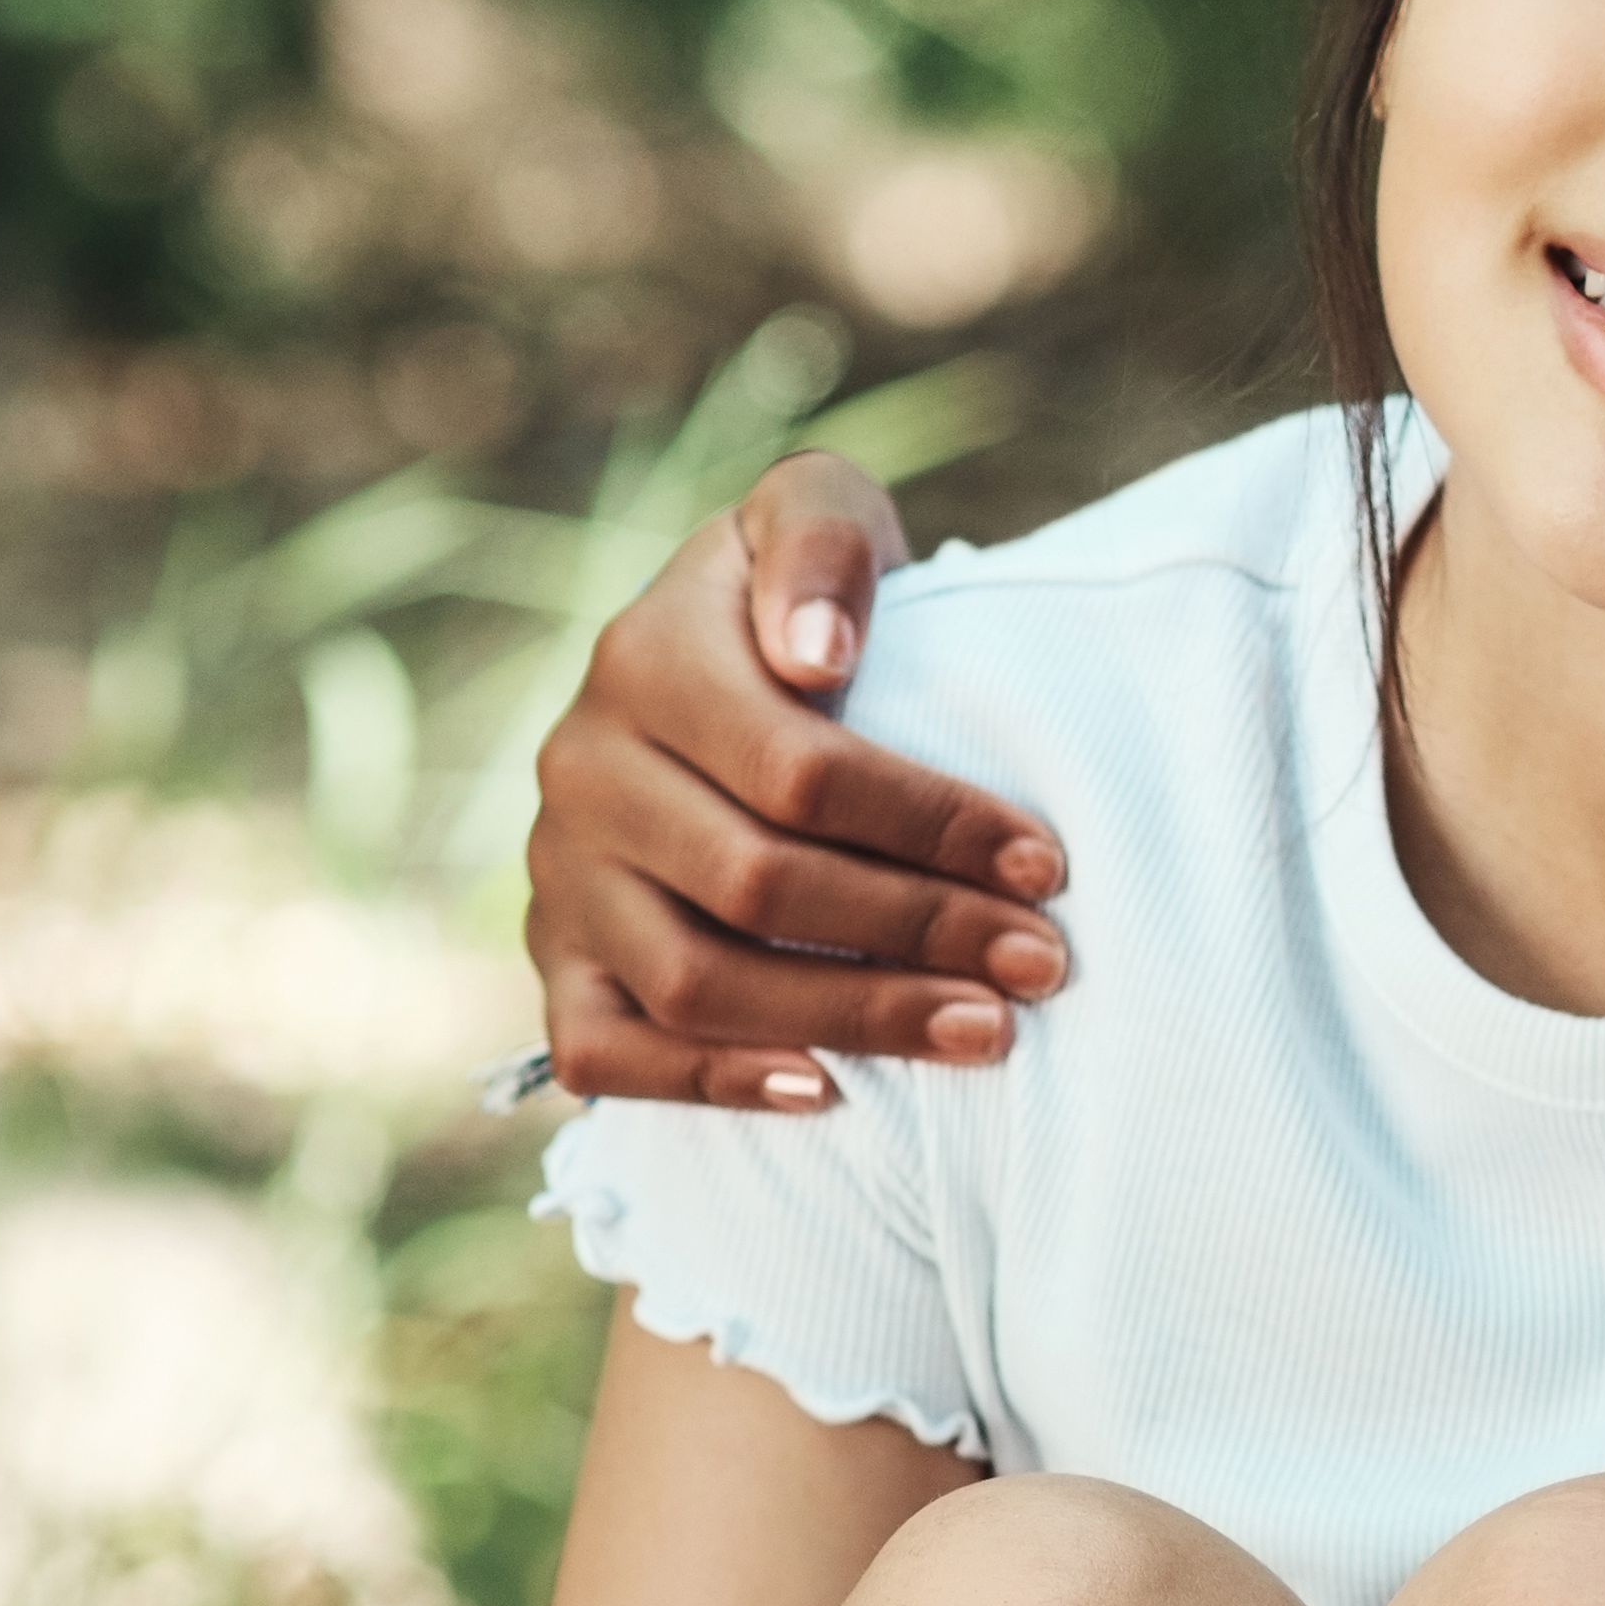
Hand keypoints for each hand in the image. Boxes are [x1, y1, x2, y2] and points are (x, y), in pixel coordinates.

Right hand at [524, 451, 1073, 1111]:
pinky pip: (600, 1050)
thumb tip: (816, 657)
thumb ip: (823, 542)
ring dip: (850, 1019)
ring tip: (985, 1034)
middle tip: (1044, 967)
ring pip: (694, 981)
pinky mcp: (556, 959)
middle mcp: (581, 769)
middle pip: (757, 883)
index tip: (1048, 865)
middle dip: (920, 931)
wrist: (708, 661)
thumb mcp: (817, 513)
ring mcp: (559, 875)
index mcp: (644, 659)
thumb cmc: (804, 598)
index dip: (932, 825)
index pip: (800, 770)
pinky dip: (706, 1084)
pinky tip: (823, 1092)